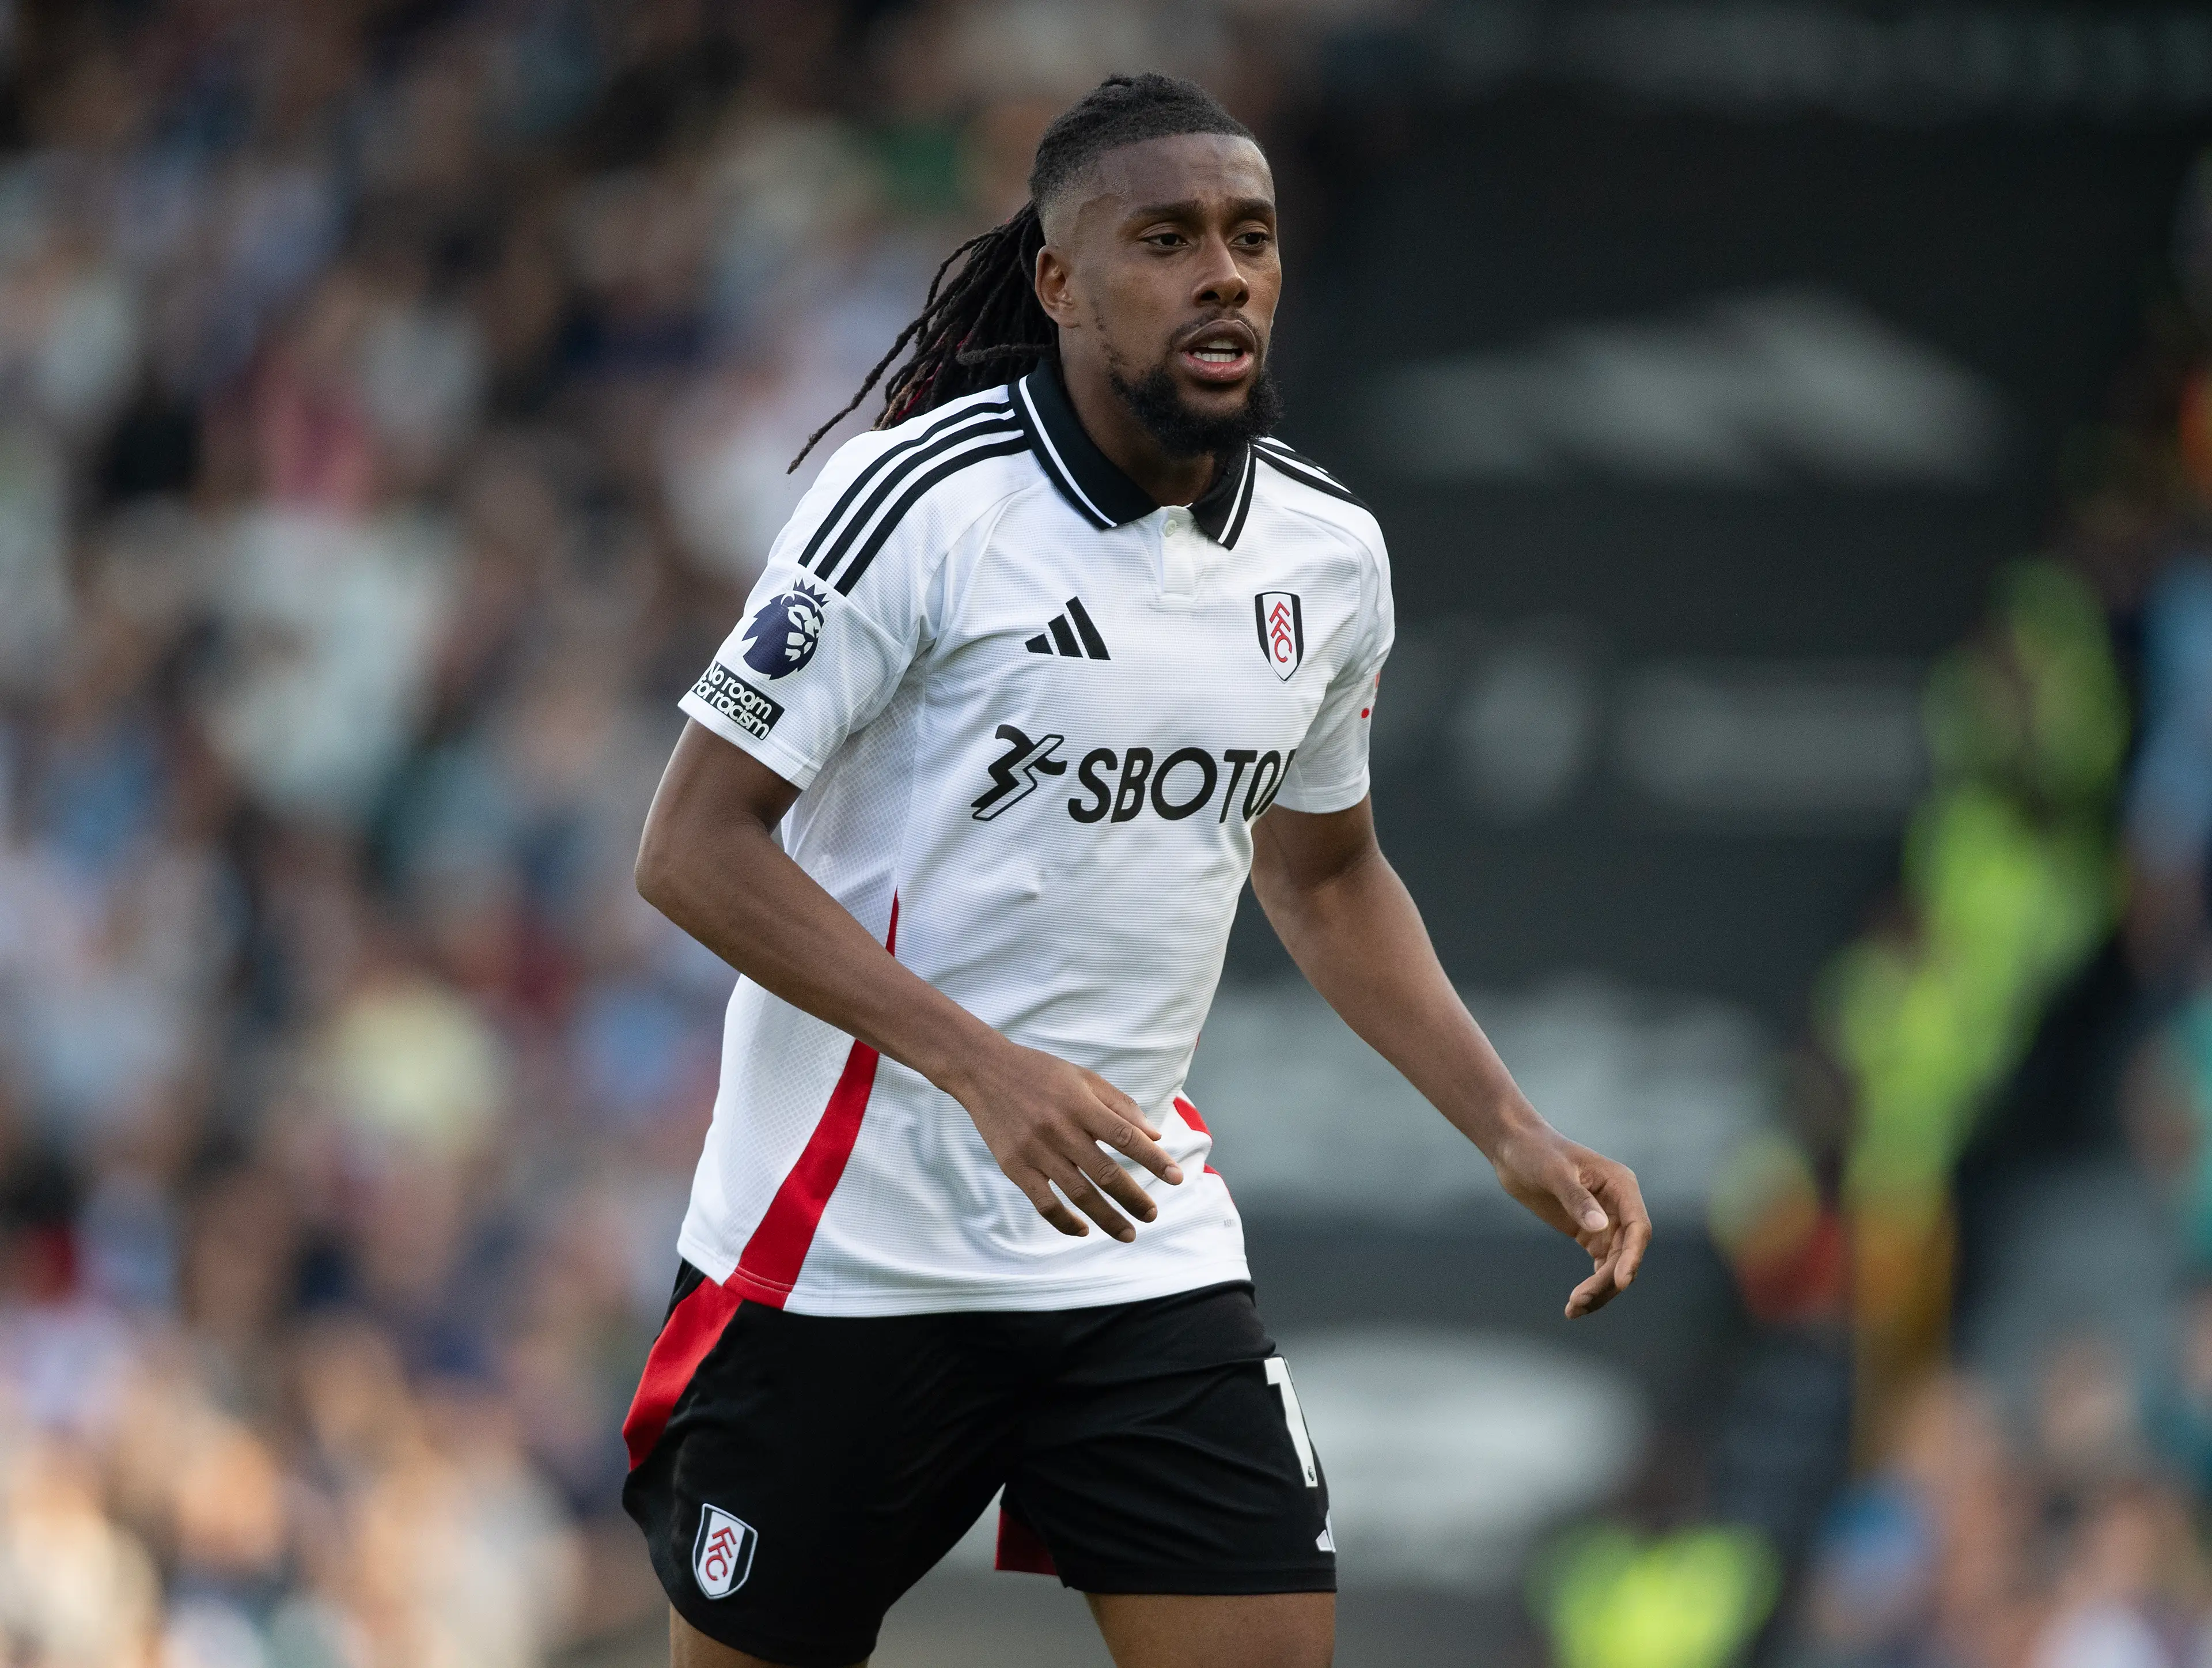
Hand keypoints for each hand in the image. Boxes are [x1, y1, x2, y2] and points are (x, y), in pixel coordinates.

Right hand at [946, 1041, 1182, 1241]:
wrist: (983, 1071)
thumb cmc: (1040, 1073)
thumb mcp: (1084, 1078)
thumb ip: (1121, 1106)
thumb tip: (1156, 1136)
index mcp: (1081, 1104)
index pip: (1127, 1137)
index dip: (1154, 1160)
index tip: (1177, 1177)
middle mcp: (1060, 1130)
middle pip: (1106, 1173)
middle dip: (1134, 1198)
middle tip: (1152, 1215)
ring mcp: (1036, 1151)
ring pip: (1079, 1195)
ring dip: (1107, 1218)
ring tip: (1128, 1232)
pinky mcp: (1015, 1167)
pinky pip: (1045, 1204)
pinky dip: (1065, 1222)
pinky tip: (1083, 1230)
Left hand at [1491, 1126, 1652, 1317]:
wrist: (1514, 1148)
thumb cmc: (1535, 1152)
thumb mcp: (1553, 1173)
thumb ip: (1576, 1198)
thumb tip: (1600, 1226)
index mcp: (1621, 1185)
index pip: (1639, 1227)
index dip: (1633, 1257)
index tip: (1620, 1282)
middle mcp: (1620, 1206)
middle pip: (1626, 1253)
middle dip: (1607, 1281)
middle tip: (1578, 1302)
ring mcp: (1607, 1221)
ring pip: (1614, 1265)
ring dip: (1600, 1289)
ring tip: (1573, 1309)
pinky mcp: (1590, 1233)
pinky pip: (1601, 1265)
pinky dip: (1593, 1285)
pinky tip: (1577, 1304)